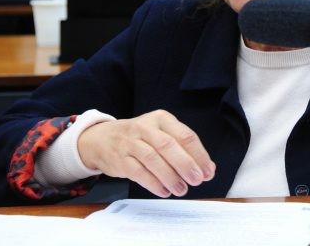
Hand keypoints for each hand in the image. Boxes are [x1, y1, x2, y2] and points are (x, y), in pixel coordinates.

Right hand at [77, 109, 215, 197]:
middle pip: (168, 146)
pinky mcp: (120, 158)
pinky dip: (153, 183)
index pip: (185, 135)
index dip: (199, 155)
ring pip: (153, 159)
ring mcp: (130, 142)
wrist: (101, 139)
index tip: (208, 171)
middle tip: (197, 180)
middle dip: (185, 164)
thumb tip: (206, 168)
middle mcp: (145, 127)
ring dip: (170, 176)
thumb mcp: (160, 134)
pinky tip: (164, 191)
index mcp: (161, 119)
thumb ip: (182, 148)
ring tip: (181, 189)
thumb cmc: (139, 138)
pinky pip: (138, 172)